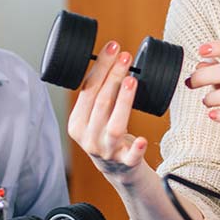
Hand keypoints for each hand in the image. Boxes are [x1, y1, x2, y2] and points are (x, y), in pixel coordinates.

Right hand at [66, 41, 154, 188]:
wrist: (118, 171)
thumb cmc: (107, 136)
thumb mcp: (94, 118)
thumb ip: (98, 96)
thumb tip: (114, 58)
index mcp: (77, 123)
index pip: (87, 91)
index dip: (100, 68)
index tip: (112, 48)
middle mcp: (88, 138)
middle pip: (101, 103)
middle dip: (113, 76)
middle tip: (125, 56)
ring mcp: (106, 151)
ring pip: (114, 125)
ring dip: (123, 102)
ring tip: (132, 80)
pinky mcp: (125, 163)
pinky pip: (130, 156)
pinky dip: (136, 148)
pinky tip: (142, 138)